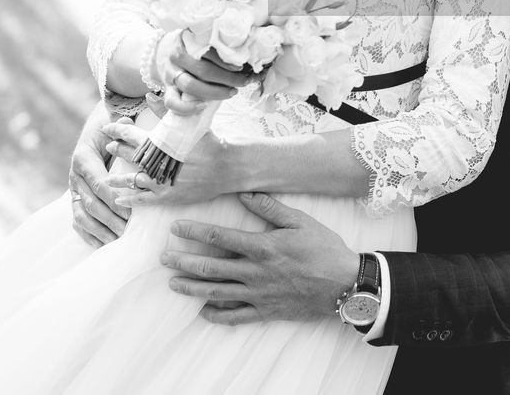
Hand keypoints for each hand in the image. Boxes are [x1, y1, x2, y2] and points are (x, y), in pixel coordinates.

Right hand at [68, 106, 130, 246]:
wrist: (98, 127)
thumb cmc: (111, 128)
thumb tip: (126, 123)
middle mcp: (75, 175)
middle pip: (92, 203)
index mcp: (83, 158)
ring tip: (119, 242)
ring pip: (83, 215)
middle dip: (111, 220)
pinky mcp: (75, 199)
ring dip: (101, 230)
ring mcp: (73, 189)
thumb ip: (121, 127)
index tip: (130, 213)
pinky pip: (78, 221)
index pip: (99, 183)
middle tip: (129, 232)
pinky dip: (89, 235)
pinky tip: (103, 245)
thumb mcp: (114, 125)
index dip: (114, 200)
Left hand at [103, 122, 237, 206]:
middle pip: (128, 155)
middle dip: (116, 149)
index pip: (129, 134)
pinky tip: (120, 200)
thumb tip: (149, 96)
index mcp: (158, 143)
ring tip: (108, 177)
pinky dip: (129, 200)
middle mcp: (155, 163)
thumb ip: (165, 111)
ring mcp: (159, 181)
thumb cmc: (208, 143)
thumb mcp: (187, 124)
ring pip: (131, 180)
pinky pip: (143, 200)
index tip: (107, 128)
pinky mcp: (166, 196)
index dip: (116, 130)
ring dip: (117, 178)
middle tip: (109, 147)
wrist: (226, 167)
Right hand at [157, 32, 256, 116]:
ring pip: (191, 85)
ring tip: (232, 92)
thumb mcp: (203, 38)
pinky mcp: (167, 89)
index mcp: (187, 41)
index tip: (241, 66)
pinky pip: (172, 102)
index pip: (208, 50)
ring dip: (215, 92)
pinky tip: (203, 106)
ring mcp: (171, 73)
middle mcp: (177, 57)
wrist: (166, 51)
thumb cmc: (193, 46)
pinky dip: (187, 107)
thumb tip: (246, 54)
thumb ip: (218, 43)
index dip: (226, 60)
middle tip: (243, 81)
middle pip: (204, 70)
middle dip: (228, 78)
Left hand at [162, 193, 359, 325]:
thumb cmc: (324, 249)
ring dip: (192, 288)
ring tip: (173, 283)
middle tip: (164, 258)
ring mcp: (259, 294)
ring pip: (217, 293)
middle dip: (184, 261)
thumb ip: (270, 208)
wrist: (345, 284)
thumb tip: (245, 193)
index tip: (176, 228)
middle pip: (211, 267)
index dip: (194, 231)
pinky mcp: (266, 311)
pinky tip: (202, 312)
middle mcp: (255, 272)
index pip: (219, 237)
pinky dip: (217, 316)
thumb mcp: (300, 221)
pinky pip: (236, 316)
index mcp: (262, 247)